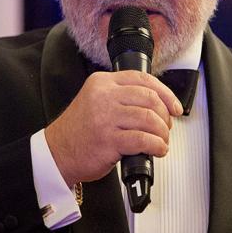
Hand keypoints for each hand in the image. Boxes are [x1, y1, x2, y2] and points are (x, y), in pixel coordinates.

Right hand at [45, 71, 182, 186]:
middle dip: (164, 115)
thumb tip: (157, 104)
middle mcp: (104, 97)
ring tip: (161, 141)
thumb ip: (121, 97)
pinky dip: (156, 146)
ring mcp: (105, 118)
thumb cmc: (79, 131)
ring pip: (149, 118)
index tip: (174, 106)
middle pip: (149, 98)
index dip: (166, 93)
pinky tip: (156, 150)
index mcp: (102, 83)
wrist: (57, 153)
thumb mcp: (95, 101)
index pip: (143, 79)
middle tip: (166, 127)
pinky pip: (143, 140)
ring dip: (162, 133)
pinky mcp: (108, 140)